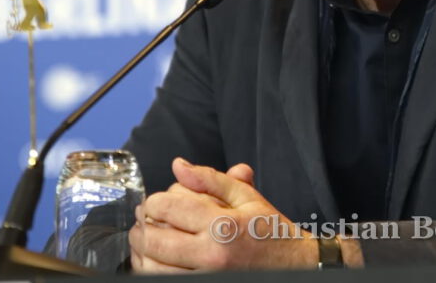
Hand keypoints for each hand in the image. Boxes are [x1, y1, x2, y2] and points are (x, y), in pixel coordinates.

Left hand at [129, 158, 317, 271]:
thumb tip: (178, 165)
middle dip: (141, 228)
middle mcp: (212, 255)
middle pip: (154, 241)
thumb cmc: (270, 231)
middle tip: (143, 221)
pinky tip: (156, 261)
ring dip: (141, 252)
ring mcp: (207, 277)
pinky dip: (152, 270)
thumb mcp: (246, 197)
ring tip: (146, 241)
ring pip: (153, 268)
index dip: (152, 201)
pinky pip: (164, 281)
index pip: (167, 208)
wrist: (294, 265)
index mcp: (222, 225)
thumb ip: (209, 179)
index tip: (154, 202)